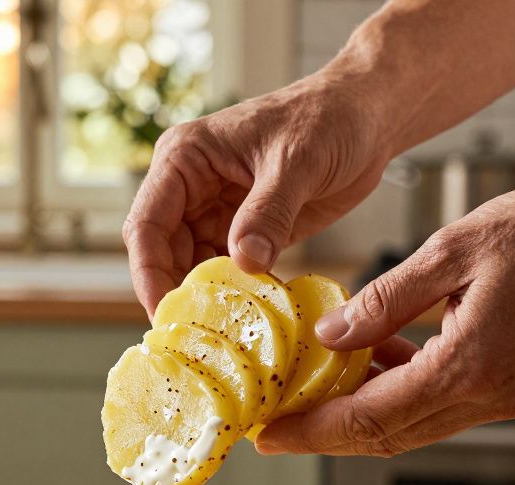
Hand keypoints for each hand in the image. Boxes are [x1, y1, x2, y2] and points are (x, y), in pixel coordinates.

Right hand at [123, 77, 390, 316]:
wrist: (367, 115)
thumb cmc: (329, 119)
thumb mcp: (298, 163)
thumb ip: (268, 212)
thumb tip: (244, 263)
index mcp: (185, 159)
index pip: (147, 224)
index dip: (149, 273)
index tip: (166, 314)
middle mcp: (191, 188)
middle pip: (163, 254)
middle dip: (176, 294)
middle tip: (195, 339)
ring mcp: (216, 211)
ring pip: (192, 268)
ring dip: (206, 300)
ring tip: (222, 336)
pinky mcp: (245, 231)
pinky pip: (227, 272)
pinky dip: (235, 296)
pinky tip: (250, 319)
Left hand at [255, 176, 514, 456]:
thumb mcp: (451, 249)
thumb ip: (386, 300)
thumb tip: (331, 337)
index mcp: (473, 366)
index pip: (372, 417)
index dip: (313, 431)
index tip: (268, 434)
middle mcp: (492, 397)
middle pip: (388, 435)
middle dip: (325, 435)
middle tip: (274, 426)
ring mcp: (508, 398)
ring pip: (413, 425)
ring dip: (360, 415)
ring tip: (311, 391)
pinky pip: (441, 405)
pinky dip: (399, 393)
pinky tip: (372, 362)